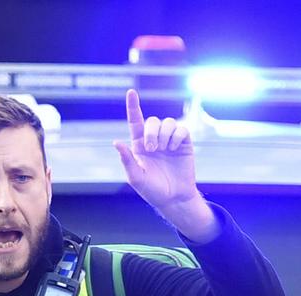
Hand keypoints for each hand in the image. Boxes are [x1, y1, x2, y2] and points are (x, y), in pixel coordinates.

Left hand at [113, 90, 218, 241]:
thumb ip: (126, 160)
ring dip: (164, 135)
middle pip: (153, 121)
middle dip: (152, 132)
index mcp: (139, 146)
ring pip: (168, 123)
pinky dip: (177, 137)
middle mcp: (154, 140)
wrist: (173, 198)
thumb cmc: (152, 190)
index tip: (131, 92)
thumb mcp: (136, 178)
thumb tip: (116, 142)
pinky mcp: (183, 143)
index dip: (133, 107)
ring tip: (164, 150)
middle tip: (152, 149)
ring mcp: (169, 141)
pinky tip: (175, 149)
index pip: (135, 122)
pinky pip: (181, 129)